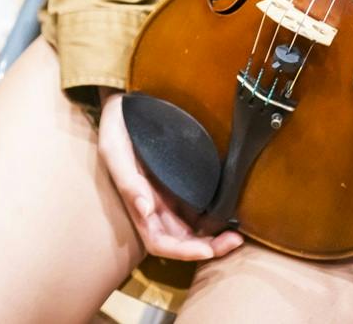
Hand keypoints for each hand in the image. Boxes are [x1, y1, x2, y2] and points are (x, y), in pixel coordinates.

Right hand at [97, 92, 244, 260]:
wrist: (128, 102)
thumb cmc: (117, 126)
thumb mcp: (115, 149)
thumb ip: (128, 181)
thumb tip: (145, 210)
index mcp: (138, 204)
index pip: (160, 242)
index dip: (182, 251)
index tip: (207, 250)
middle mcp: (156, 206)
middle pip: (182, 241)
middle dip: (209, 247)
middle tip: (235, 241)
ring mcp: (170, 196)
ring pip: (195, 229)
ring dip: (215, 237)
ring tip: (238, 235)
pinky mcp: (184, 183)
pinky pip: (201, 209)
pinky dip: (216, 219)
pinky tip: (232, 215)